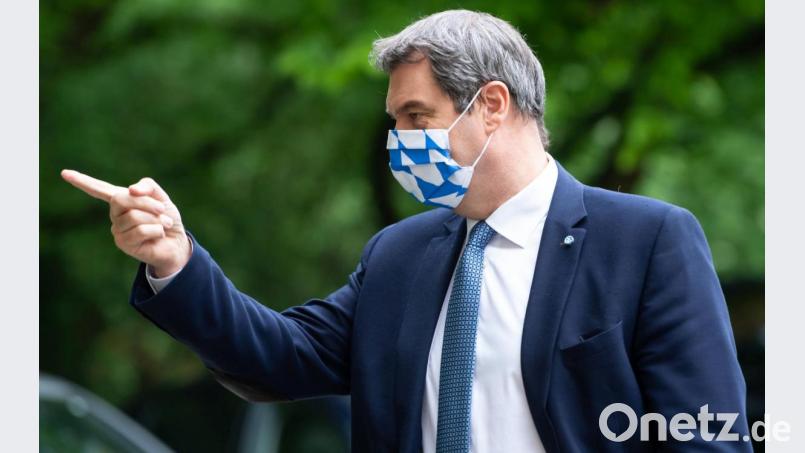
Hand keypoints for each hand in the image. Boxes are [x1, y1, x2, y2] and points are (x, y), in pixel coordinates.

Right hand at [60, 169, 191, 276]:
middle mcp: (115, 214)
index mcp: (121, 199)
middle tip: (162, 209)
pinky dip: (156, 230)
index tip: (64, 173)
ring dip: (156, 219)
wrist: (177, 242)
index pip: (98, 189)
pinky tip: (159, 234)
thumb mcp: (161, 197)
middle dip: (146, 203)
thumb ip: (147, 186)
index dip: (82, 181)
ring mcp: (117, 229)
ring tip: (162, 225)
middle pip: (122, 199)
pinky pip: (141, 231)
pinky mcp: (123, 243)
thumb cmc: (166, 218)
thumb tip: (131, 190)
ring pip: (134, 216)